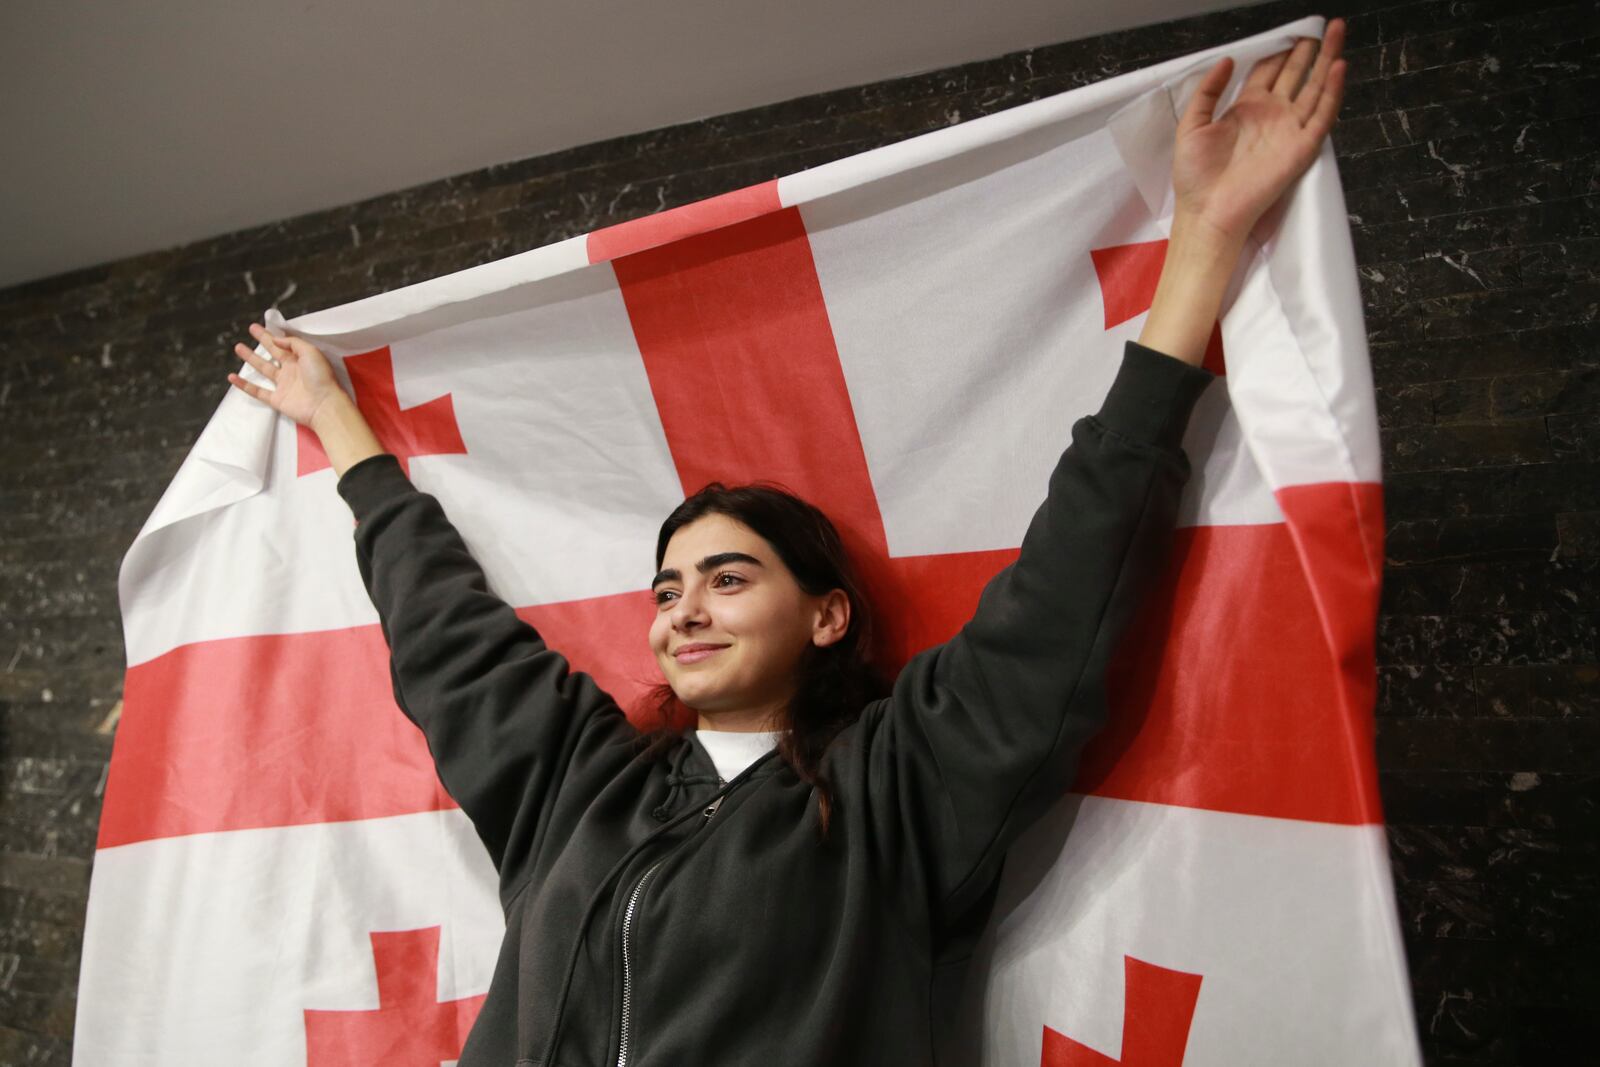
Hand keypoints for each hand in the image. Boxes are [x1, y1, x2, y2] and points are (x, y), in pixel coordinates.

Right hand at [228, 323, 348, 426]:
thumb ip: (293, 343)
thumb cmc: (322, 378)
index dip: (272, 334)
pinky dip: (244, 385)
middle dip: (262, 340)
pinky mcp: (277, 399)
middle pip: (273, 352)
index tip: (261, 326)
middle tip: (251, 329)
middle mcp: (291, 370)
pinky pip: (257, 391)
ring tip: (238, 347)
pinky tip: (232, 377)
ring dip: (250, 358)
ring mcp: (283, 385)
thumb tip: (276, 338)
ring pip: (263, 369)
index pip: (284, 343)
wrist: (324, 405)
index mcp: (301, 359)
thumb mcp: (311, 352)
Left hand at [1171, 18, 1346, 245]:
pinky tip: (1338, 66)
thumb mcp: (1192, 125)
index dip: (1278, 53)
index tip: (1288, 33)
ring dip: (1327, 59)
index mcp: (1246, 109)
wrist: (1208, 210)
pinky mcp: (1302, 147)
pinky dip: (1332, 91)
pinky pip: (1322, 115)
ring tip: (1336, 29)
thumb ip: (1208, 91)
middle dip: (1308, 50)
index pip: (1268, 72)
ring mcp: (1289, 130)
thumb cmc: (1195, 175)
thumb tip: (1226, 59)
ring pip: (1315, 87)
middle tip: (1320, 25)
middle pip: (1296, 74)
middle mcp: (1272, 115)